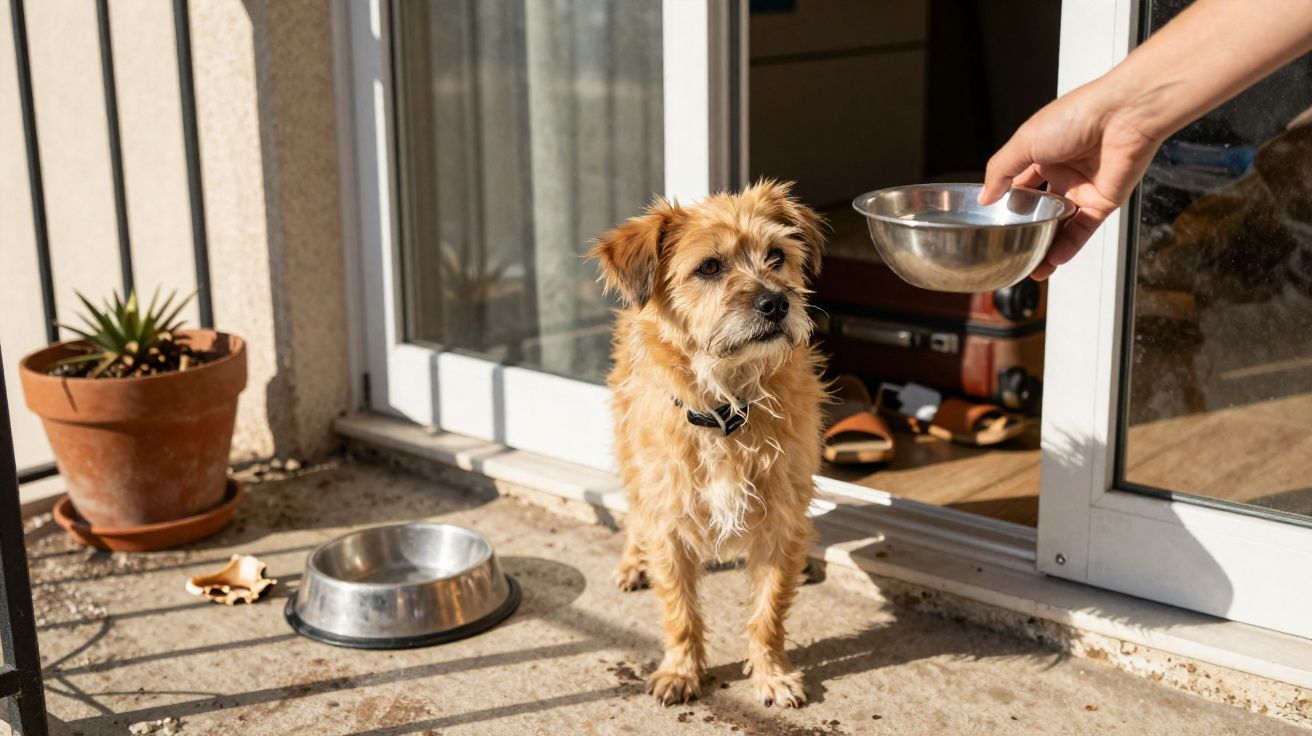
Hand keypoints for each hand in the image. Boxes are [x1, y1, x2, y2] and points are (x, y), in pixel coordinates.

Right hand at [978, 83, 1162, 279]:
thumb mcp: (1024, 142)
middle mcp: (1064, 171)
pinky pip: (1083, 229)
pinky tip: (1054, 259)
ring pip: (1061, 225)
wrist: (1125, 115)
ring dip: (1047, 247)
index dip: (1007, 205)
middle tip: (1012, 252)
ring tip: (1032, 268)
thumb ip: (1001, 172)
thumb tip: (984, 198)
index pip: (1019, 185)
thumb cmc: (1076, 117)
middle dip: (1027, 231)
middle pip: (1041, 210)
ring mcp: (1084, 188)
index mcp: (1043, 153)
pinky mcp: (1104, 202)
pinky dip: (1068, 246)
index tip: (994, 225)